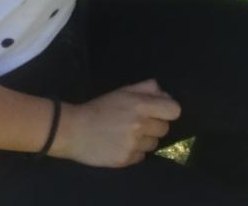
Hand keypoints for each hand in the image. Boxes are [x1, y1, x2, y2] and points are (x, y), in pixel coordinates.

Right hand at [53, 80, 180, 167]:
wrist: (73, 130)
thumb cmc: (99, 108)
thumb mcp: (122, 91)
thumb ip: (146, 88)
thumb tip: (165, 94)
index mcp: (140, 105)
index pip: (174, 110)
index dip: (168, 111)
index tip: (158, 112)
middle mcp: (140, 125)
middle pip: (165, 129)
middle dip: (154, 126)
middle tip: (138, 124)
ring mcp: (133, 144)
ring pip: (154, 144)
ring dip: (145, 140)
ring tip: (127, 135)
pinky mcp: (126, 159)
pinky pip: (142, 157)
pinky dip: (134, 152)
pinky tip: (121, 145)